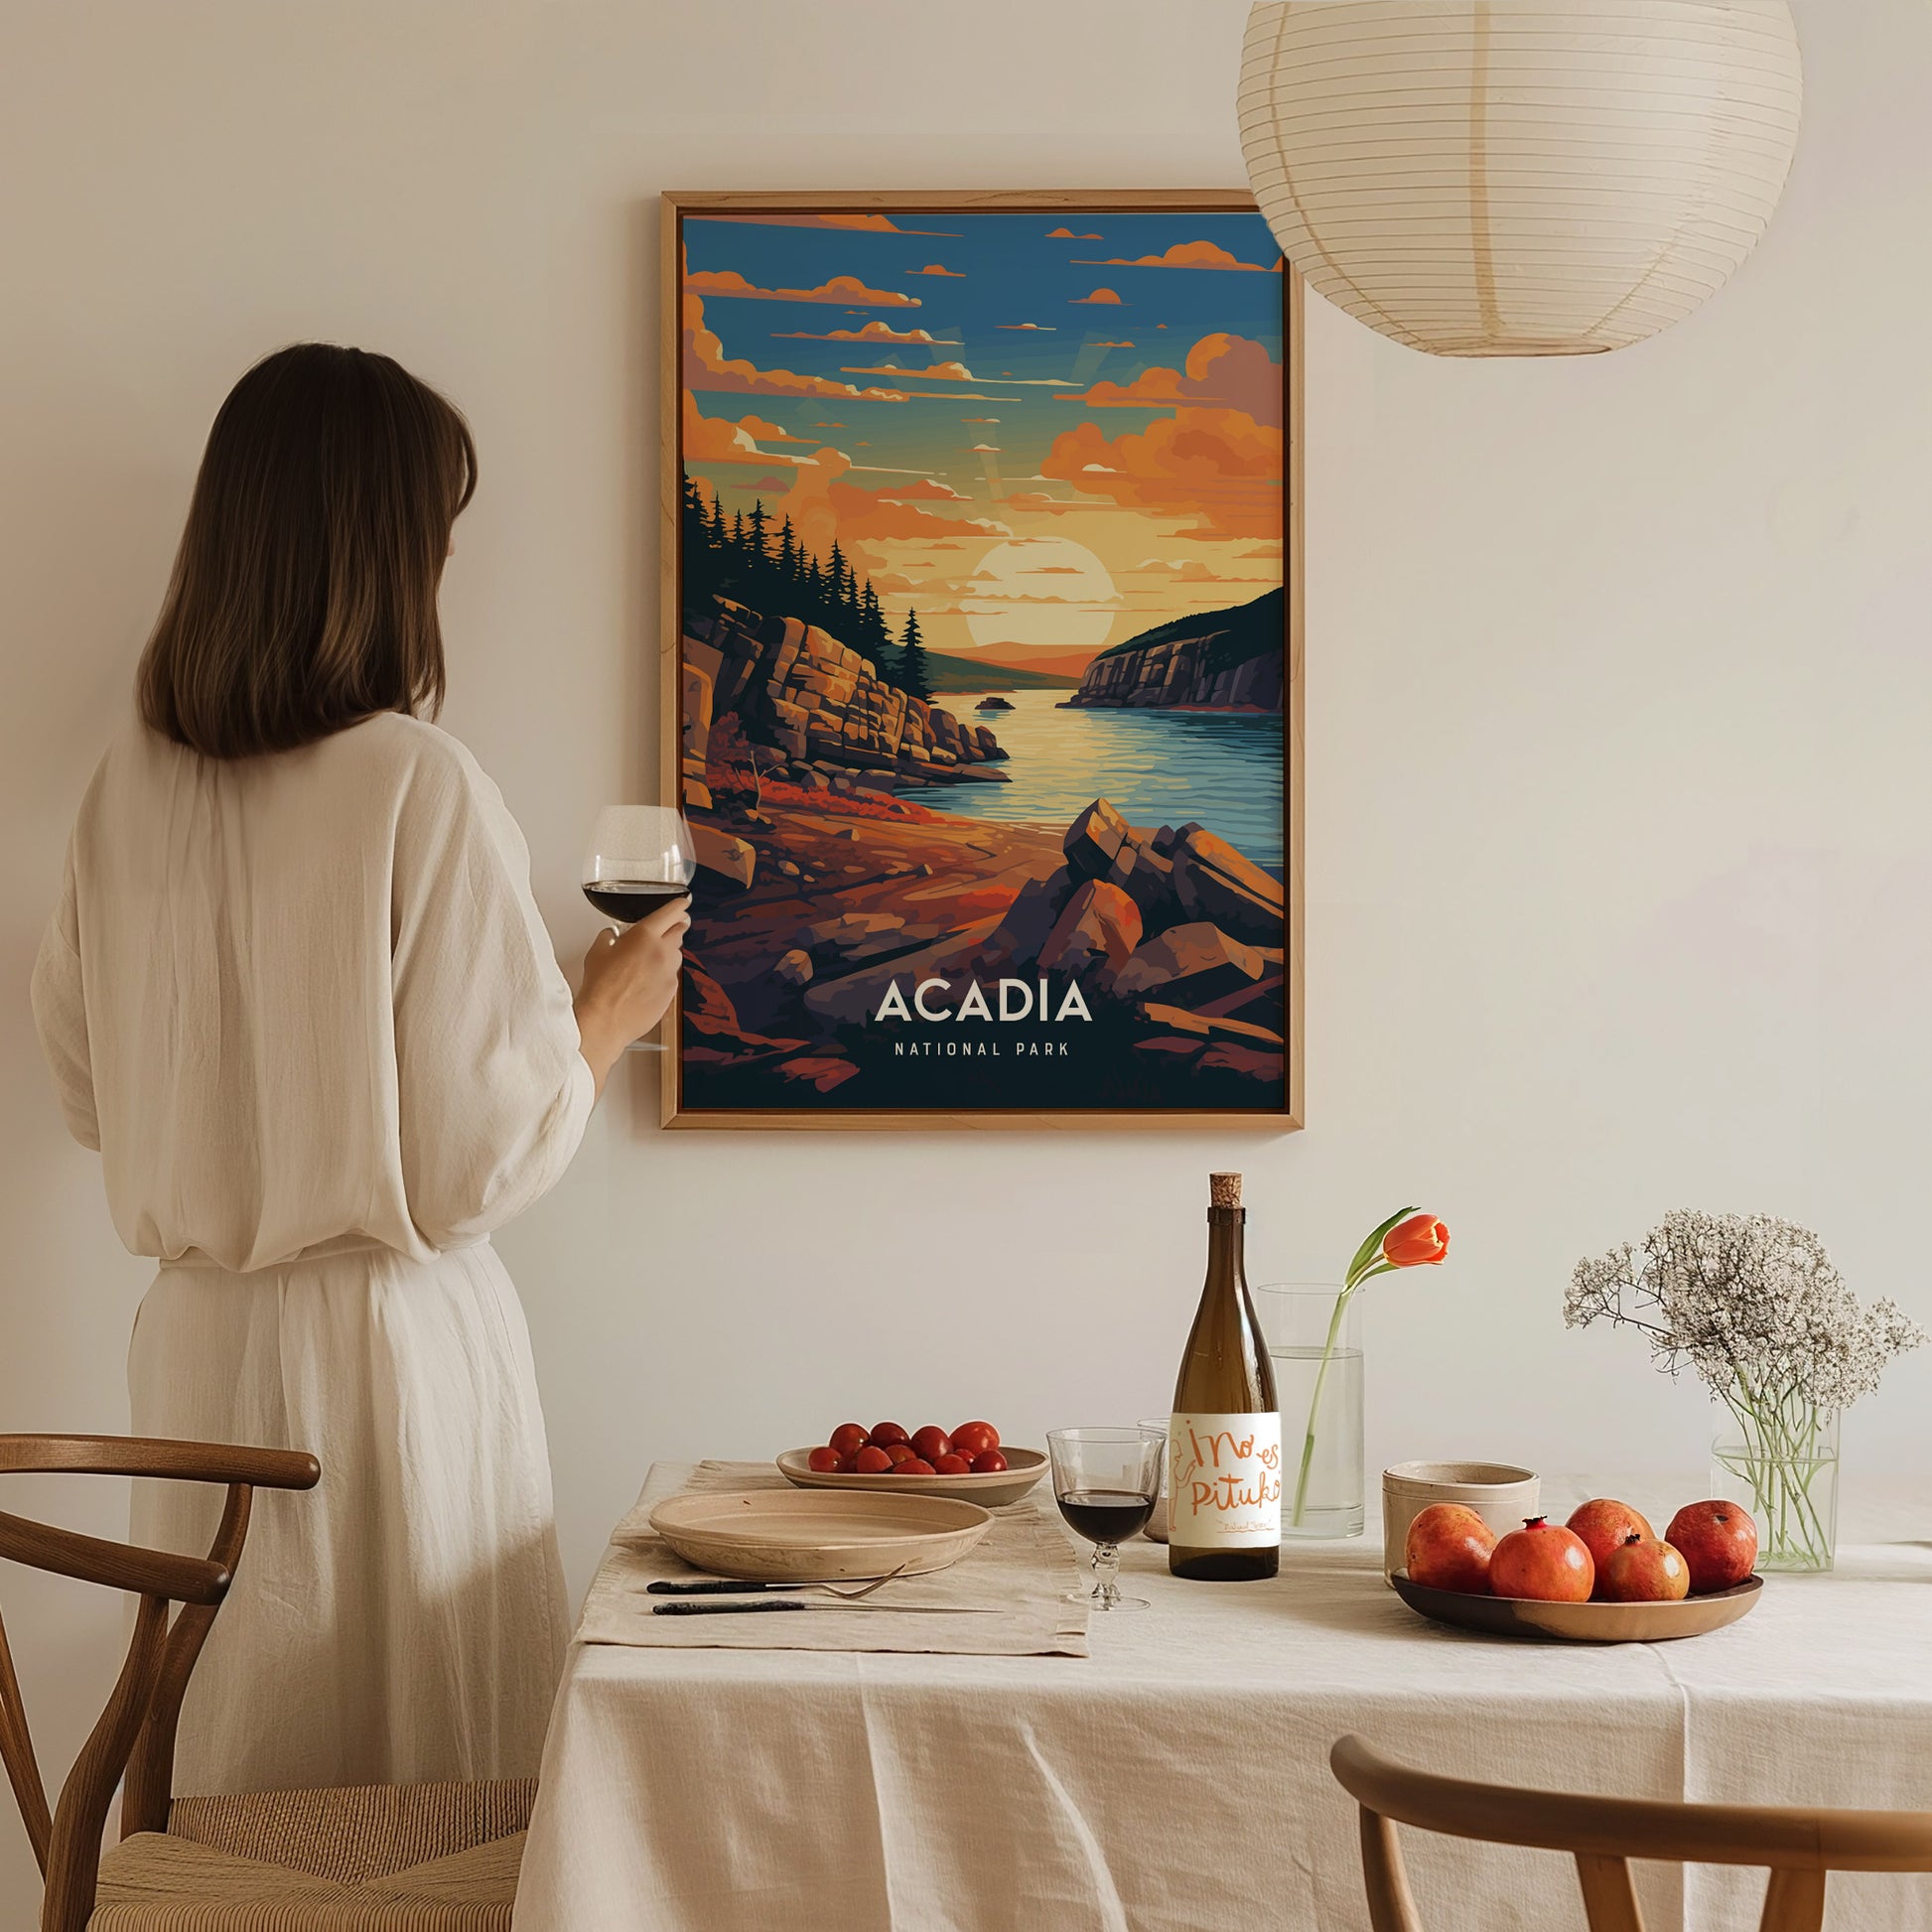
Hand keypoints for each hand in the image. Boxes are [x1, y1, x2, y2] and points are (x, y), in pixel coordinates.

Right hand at [574, 896, 690, 1094]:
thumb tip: (612, 935)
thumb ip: (609, 937)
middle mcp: (663, 952)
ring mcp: (670, 973)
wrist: (606, 1019)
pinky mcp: (672, 992)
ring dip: (668, 953)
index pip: (671, 912)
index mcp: (645, 935)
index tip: (683, 903)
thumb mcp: (597, 952)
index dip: (679, 905)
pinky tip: (647, 982)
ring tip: (649, 960)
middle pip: (679, 931)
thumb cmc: (600, 987)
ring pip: (676, 955)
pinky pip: (672, 977)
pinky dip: (663, 975)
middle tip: (669, 927)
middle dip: (675, 927)